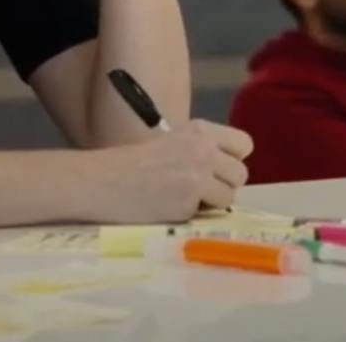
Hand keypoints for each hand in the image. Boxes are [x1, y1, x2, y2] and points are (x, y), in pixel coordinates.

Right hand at [80, 120, 253, 222]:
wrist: (101, 181)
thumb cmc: (132, 162)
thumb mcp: (172, 142)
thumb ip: (201, 151)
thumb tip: (226, 171)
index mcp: (200, 131)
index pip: (244, 144)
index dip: (233, 160)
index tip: (217, 168)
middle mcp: (204, 150)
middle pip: (241, 174)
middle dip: (224, 185)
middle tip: (201, 190)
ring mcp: (197, 177)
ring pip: (229, 196)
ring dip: (212, 203)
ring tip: (186, 200)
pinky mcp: (187, 203)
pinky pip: (206, 214)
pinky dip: (192, 214)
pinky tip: (170, 207)